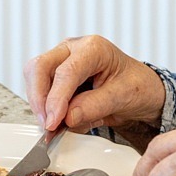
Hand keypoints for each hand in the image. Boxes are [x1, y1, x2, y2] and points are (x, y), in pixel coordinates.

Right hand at [22, 35, 164, 133]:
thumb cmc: (137, 86)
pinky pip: (41, 90)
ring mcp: (62, 60)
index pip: (66, 71)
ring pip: (34, 78)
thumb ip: (95, 105)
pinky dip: (46, 109)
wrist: (141, 90)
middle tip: (47, 126)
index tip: (53, 122)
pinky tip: (63, 121)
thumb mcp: (123, 96)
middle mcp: (73, 49)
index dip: (56, 99)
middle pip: (39, 67)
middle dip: (39, 99)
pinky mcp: (56, 75)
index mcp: (94, 48)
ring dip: (41, 105)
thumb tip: (67, 117)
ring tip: (59, 126)